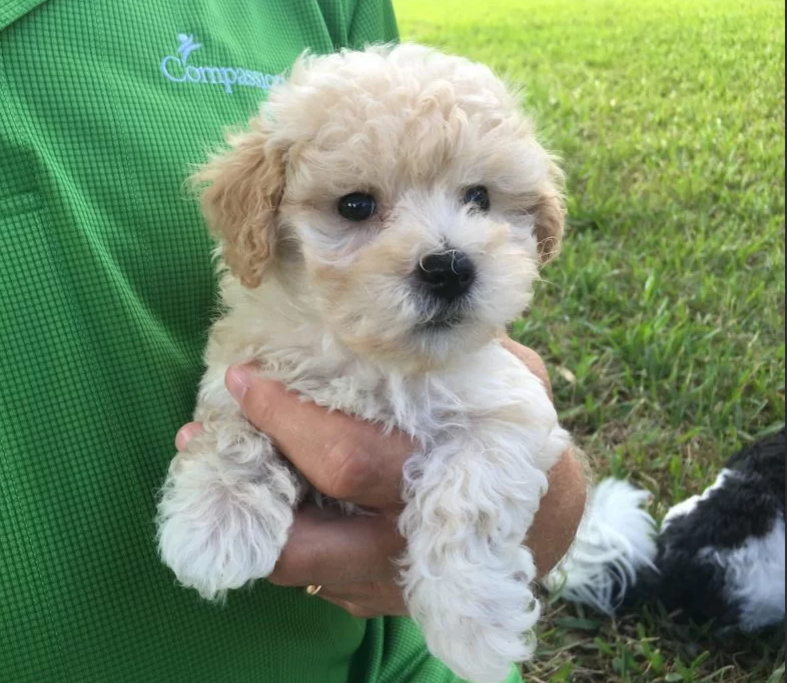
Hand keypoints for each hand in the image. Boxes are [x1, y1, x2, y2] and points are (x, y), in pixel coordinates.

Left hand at [175, 341, 585, 617]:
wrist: (540, 522)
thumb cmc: (519, 441)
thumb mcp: (511, 382)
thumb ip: (465, 350)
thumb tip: (408, 295)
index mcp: (443, 482)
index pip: (346, 458)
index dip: (287, 421)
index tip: (244, 378)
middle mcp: (408, 543)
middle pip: (306, 535)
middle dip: (247, 482)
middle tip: (200, 433)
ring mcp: (387, 581)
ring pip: (298, 566)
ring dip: (247, 516)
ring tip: (213, 466)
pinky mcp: (372, 597)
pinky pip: (311, 574)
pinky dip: (278, 533)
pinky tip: (263, 493)